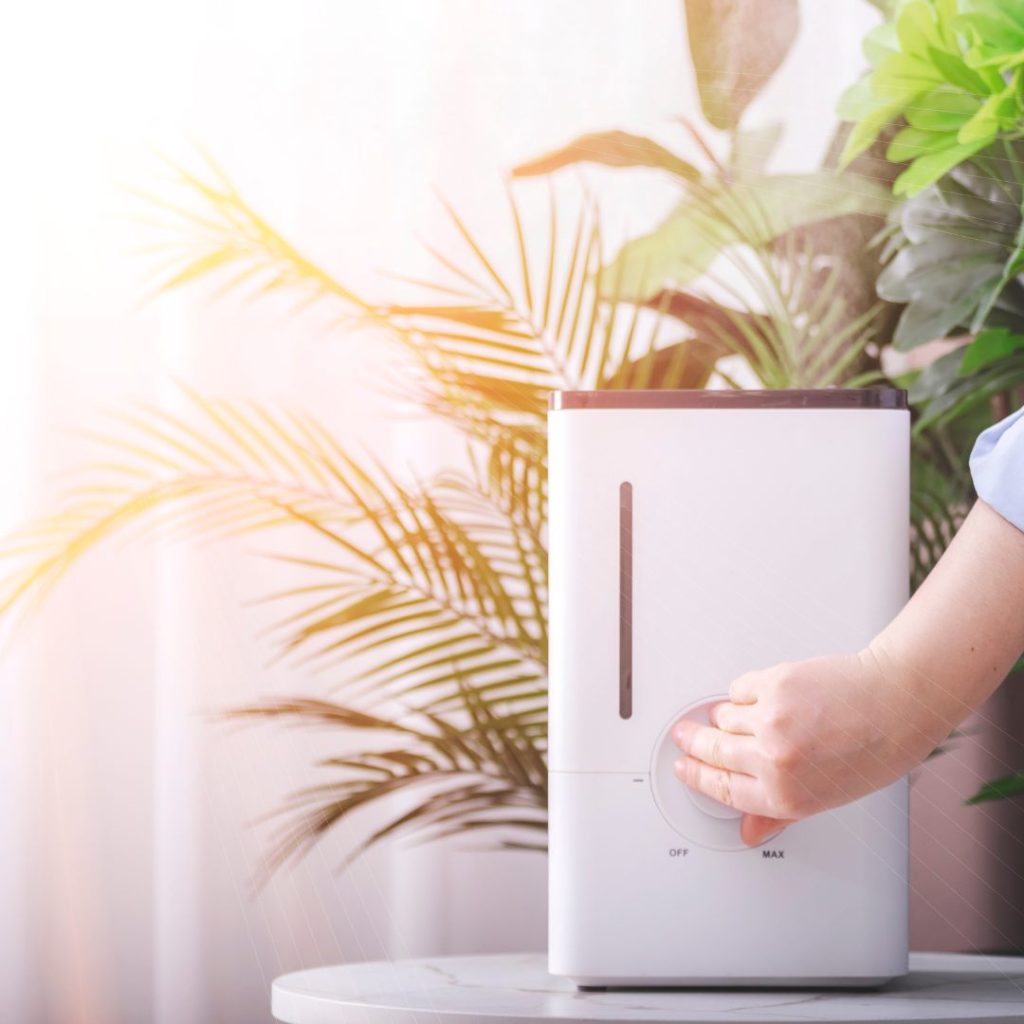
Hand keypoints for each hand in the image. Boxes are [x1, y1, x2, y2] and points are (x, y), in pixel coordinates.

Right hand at [671, 649, 946, 846]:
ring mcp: (771, 719)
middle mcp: (774, 759)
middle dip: (693, 743)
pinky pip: (739, 689)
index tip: (685, 766)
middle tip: (685, 736)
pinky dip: (745, 692)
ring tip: (748, 715)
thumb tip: (749, 830)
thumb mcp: (826, 797)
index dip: (696, 776)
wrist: (895, 703)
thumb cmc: (872, 751)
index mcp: (785, 795)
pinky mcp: (773, 684)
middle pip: (712, 751)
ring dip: (726, 716)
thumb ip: (779, 814)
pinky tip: (763, 696)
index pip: (721, 788)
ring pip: (723, 717)